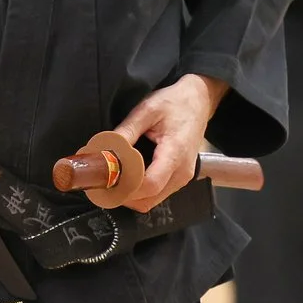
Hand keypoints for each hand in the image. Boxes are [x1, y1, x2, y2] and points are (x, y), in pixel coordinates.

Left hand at [113, 74, 228, 212]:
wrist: (199, 102)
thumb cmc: (175, 103)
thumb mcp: (147, 110)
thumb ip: (126, 131)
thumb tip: (106, 151)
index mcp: (175, 153)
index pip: (149, 185)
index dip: (125, 187)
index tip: (106, 179)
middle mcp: (182, 172)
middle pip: (149, 199)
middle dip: (124, 195)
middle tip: (104, 181)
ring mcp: (184, 178)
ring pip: (152, 201)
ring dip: (131, 195)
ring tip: (114, 179)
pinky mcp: (181, 178)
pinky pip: (158, 194)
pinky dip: (141, 192)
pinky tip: (129, 177)